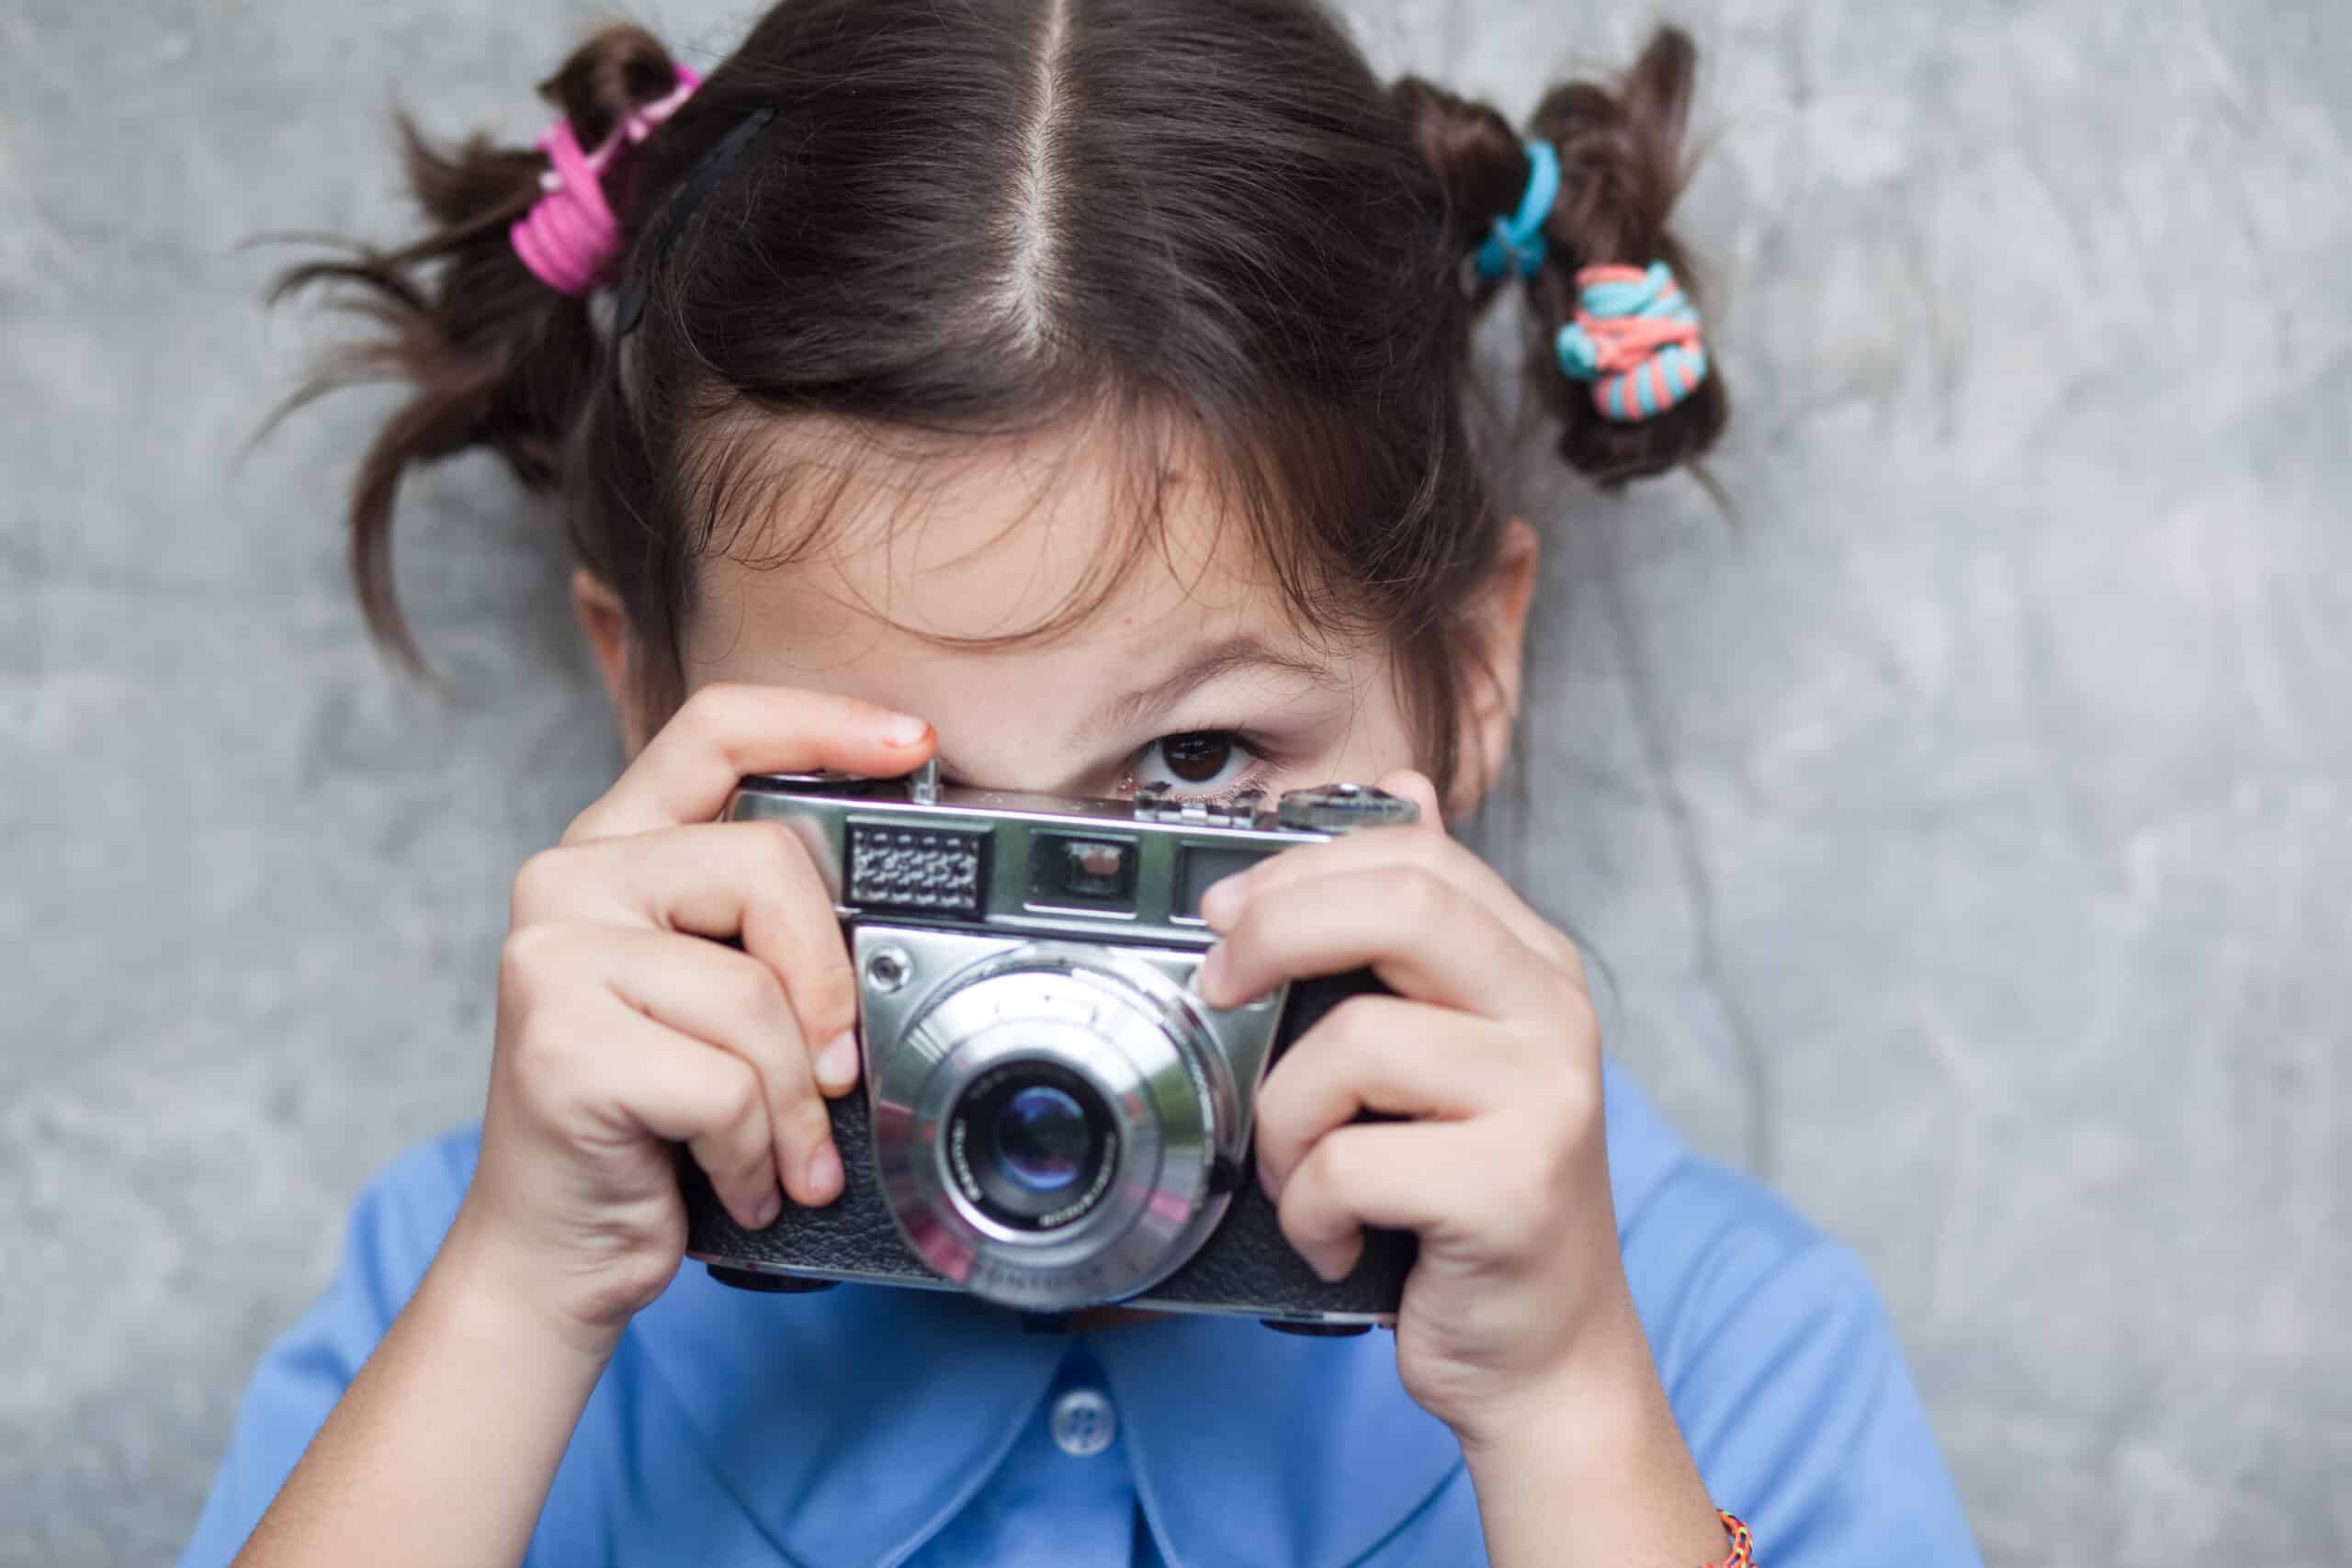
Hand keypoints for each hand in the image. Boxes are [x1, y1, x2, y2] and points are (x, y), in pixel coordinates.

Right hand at [437, 682, 937, 1352]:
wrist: (553, 1254)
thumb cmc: (653, 1126)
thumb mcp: (721, 1005)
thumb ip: (773, 935)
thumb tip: (898, 915)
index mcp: (617, 849)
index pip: (717, 728)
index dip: (823, 720)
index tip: (914, 743)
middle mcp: (571, 881)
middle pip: (767, 865)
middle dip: (831, 984)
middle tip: (838, 1072)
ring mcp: (552, 957)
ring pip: (755, 994)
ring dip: (795, 1103)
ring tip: (781, 1154)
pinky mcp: (558, 1042)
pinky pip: (727, 1085)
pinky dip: (757, 1152)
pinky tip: (739, 1181)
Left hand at [1193, 770, 1637, 1445]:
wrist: (1545, 1355)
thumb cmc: (1470, 1200)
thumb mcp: (1447, 1052)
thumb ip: (1413, 939)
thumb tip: (1398, 791)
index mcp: (1533, 967)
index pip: (1419, 856)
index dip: (1302, 868)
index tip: (1225, 915)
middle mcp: (1555, 1015)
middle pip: (1402, 905)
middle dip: (1276, 933)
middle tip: (1217, 985)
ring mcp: (1545, 1100)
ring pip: (1353, 1045)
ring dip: (1283, 1122)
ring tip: (1301, 1173)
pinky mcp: (1515, 1189)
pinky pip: (1352, 1163)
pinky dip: (1309, 1210)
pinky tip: (1337, 1236)